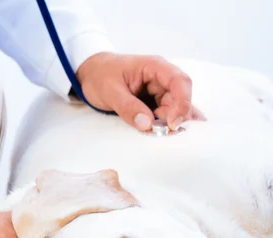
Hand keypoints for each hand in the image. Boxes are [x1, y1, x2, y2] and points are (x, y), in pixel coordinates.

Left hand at [76, 52, 205, 131]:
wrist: (90, 74)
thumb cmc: (99, 75)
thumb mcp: (109, 90)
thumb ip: (128, 107)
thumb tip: (148, 124)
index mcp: (154, 67)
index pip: (180, 82)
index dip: (182, 103)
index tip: (172, 124)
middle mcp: (161, 78)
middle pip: (180, 99)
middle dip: (173, 118)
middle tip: (159, 133)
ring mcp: (159, 91)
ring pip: (174, 109)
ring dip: (169, 123)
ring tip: (160, 135)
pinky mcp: (154, 103)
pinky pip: (166, 114)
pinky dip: (167, 124)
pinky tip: (172, 133)